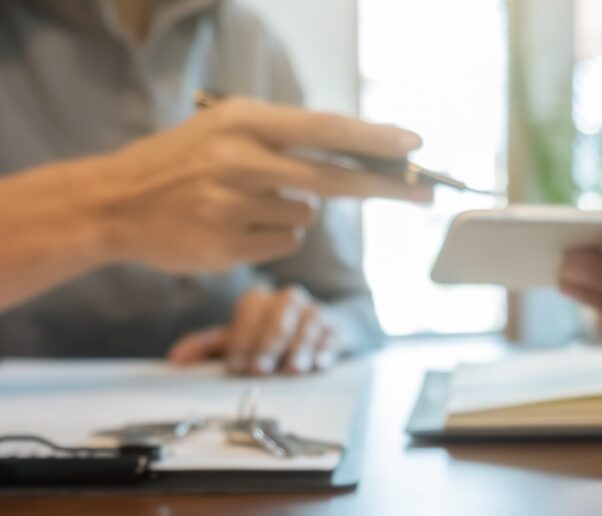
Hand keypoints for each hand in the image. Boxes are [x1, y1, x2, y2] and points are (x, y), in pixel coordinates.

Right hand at [88, 98, 430, 274]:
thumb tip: (360, 157)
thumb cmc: (181, 165)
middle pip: (335, 178)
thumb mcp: (225, 131)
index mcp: (242, 122)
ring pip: (307, 216)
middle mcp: (240, 160)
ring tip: (245, 204)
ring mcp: (234, 206)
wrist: (115, 203)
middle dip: (387, 186)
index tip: (414, 145)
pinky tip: (236, 227)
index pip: (325, 128)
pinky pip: (285, 243)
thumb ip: (285, 141)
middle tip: (425, 193)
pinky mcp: (229, 246)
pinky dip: (274, 238)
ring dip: (294, 213)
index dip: (374, 138)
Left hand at [168, 285, 337, 375]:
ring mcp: (314, 312)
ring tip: (293, 370)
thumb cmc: (270, 337)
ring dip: (299, 348)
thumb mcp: (238, 340)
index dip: (242, 341)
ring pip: (308, 324)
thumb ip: (208, 347)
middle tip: (261, 369)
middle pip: (278, 318)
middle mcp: (288, 300)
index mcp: (260, 300)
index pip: (249, 314)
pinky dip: (326, 350)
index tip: (236, 367)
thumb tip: (177, 358)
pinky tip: (320, 365)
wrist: (318, 332)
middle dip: (268, 345)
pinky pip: (332, 335)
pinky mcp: (336, 327)